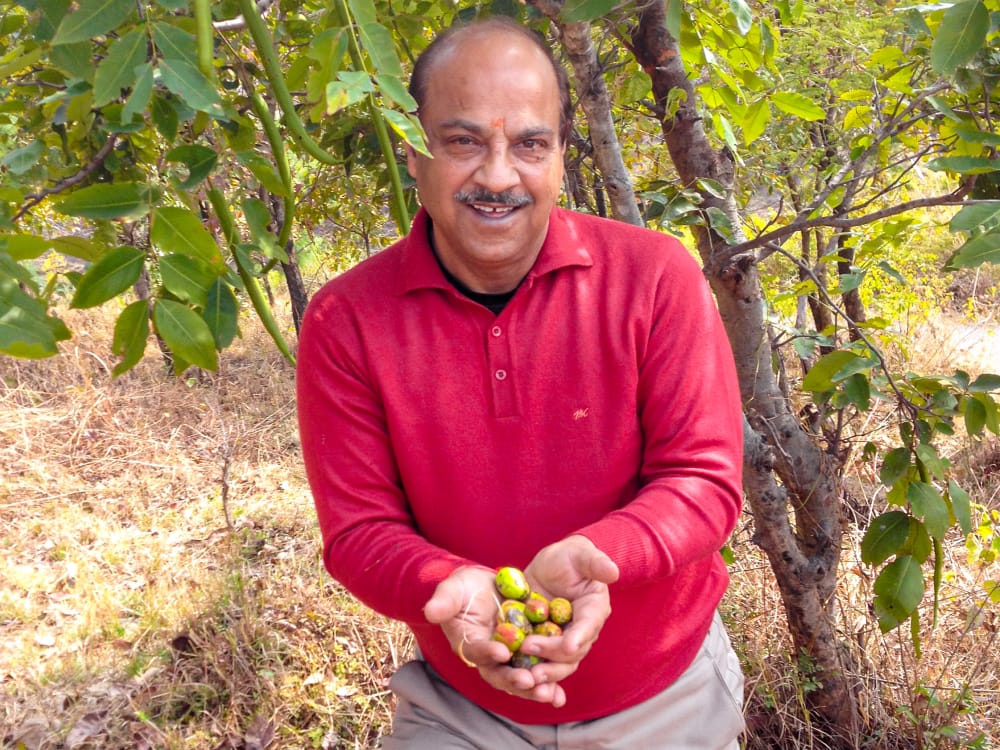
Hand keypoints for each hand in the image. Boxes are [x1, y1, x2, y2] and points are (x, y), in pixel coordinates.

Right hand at [424, 566, 560, 702]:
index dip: (487, 652)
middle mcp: (488, 657)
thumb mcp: (453, 588)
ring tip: (549, 694)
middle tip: (529, 681)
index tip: (501, 651)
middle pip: (499, 674)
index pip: (476, 651)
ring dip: (534, 688)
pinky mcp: (527, 655)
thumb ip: (444, 601)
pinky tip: (560, 696)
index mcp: (468, 643)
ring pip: (520, 678)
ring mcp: (509, 659)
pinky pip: (537, 671)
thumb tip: (430, 612)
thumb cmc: (464, 587)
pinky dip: (547, 684)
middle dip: (514, 679)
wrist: (486, 586)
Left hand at [518, 535, 618, 691]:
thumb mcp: (581, 555)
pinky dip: (531, 674)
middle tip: (530, 650)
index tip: (568, 646)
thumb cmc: (571, 558)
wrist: (554, 566)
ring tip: (525, 676)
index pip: (588, 626)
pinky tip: (517, 682)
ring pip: (557, 664)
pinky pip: (539, 662)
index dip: (579, 637)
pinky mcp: (543, 644)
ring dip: (543, 671)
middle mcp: (581, 631)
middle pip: (572, 652)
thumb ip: (596, 563)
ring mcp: (562, 640)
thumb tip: (613, 571)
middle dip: (553, 656)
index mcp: (593, 610)